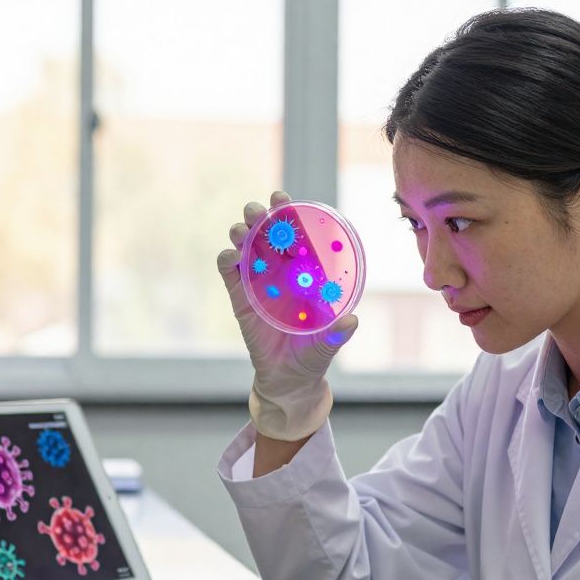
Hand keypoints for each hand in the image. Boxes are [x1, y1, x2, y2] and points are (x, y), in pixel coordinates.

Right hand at [216, 190, 359, 440]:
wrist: (288, 380)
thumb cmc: (312, 357)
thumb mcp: (327, 345)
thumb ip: (337, 334)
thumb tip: (351, 321)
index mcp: (303, 273)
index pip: (295, 236)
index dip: (288, 213)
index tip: (283, 200)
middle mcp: (280, 272)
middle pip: (266, 233)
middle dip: (260, 216)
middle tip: (258, 211)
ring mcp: (257, 283)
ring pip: (245, 246)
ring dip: (241, 232)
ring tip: (242, 230)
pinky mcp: (239, 298)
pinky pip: (229, 272)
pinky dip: (227, 259)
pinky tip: (231, 255)